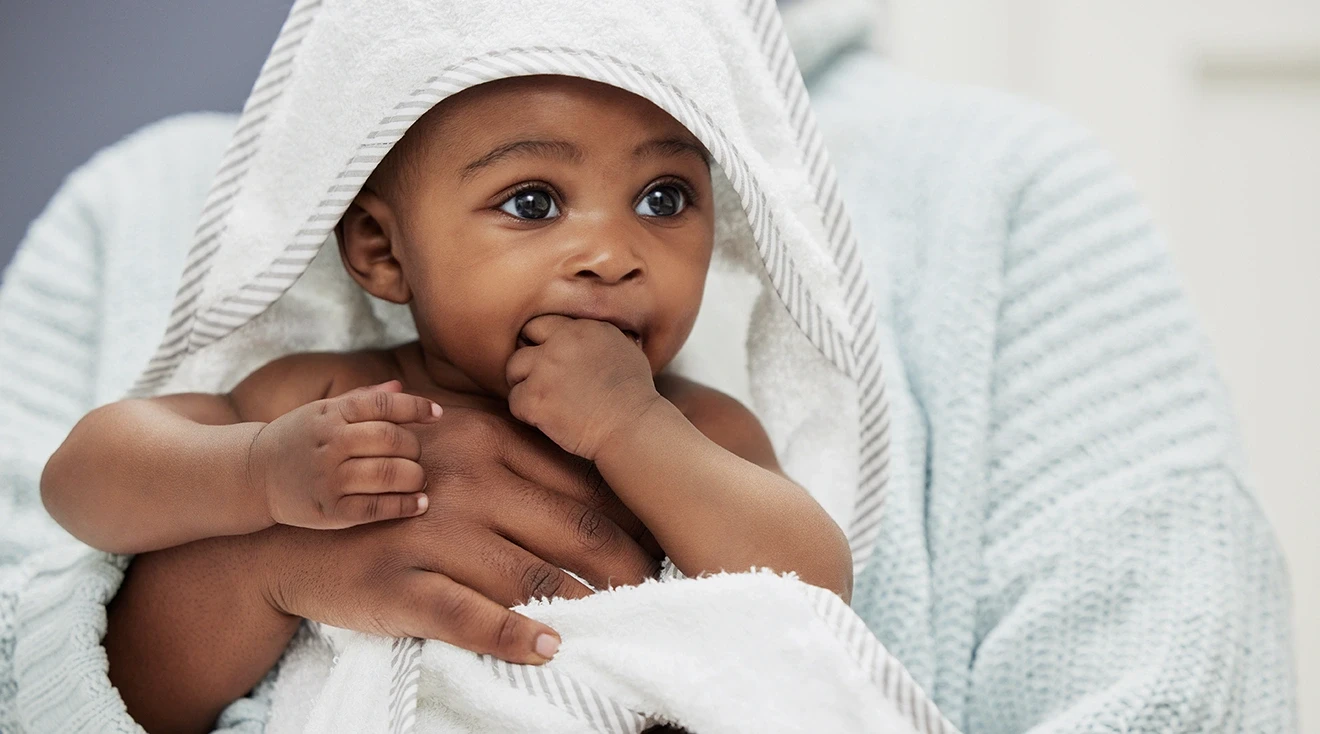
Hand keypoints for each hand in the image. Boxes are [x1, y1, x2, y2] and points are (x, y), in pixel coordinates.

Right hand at [248, 380, 441, 528]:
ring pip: (389, 474)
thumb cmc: (299, 438)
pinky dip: (405, 506)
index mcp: (332, 414)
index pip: (385, 404)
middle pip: (393, 440)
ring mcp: (329, 478)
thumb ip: (362, 398)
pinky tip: (419, 504)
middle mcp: (331, 443)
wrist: (254, 474)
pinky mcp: (330, 511)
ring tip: (418, 479)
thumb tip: (400, 386)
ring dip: (415, 477)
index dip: (417, 407)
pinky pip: (377, 508)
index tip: (436, 415)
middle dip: (415, 448)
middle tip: (416, 455)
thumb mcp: (323, 410)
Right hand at [263, 406, 660, 659]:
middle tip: (656, 592)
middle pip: (573, 531)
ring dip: (586, 605)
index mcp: (485, 441)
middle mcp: (466, 480)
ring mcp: (432, 532)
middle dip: (625, 567)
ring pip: (532, 575)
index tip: (656, 547)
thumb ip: (514, 460)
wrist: (293, 529)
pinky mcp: (401, 583)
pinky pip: (468, 615)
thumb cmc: (392, 492)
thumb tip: (599, 490)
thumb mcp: (451, 452)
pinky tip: (549, 647)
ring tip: (622, 624)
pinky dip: (513, 635)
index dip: (627, 521)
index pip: (579, 485)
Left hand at [506, 314, 660, 459]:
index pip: (542, 323)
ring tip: (545, 401)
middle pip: (523, 341)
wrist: (632, 428)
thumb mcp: (625, 348)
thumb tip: (587, 334)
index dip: (542, 342)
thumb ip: (599, 335)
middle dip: (528, 360)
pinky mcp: (535, 398)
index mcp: (583, 327)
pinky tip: (547, 420)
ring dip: (524, 385)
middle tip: (541, 381)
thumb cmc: (635, 395)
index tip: (550, 361)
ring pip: (513, 369)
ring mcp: (545, 369)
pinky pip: (514, 401)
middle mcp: (561, 342)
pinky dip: (526, 413)